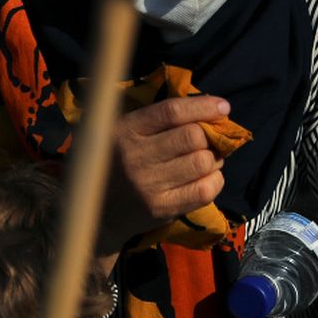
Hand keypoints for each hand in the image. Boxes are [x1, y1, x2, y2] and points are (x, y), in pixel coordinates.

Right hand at [101, 96, 230, 252]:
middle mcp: (135, 157)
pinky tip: (205, 177)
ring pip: (203, 162)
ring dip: (213, 158)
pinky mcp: (161, 208)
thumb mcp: (118, 131)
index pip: (171, 112)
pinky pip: (205, 190)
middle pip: (193, 136)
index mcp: (124, 130)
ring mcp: (148, 185)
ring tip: (204, 159)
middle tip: (208, 140)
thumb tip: (206, 108)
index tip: (223, 107)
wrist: (95, 211)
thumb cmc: (112, 162)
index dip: (203, 106)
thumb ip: (153, 118)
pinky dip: (214, 180)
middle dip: (209, 136)